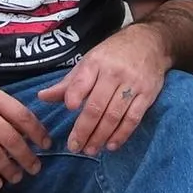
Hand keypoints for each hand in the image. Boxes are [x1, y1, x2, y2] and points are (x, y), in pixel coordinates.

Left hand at [37, 22, 168, 154]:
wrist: (150, 42)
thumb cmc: (113, 55)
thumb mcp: (89, 61)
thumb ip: (69, 83)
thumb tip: (42, 97)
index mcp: (96, 63)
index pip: (83, 81)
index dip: (75, 94)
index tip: (69, 109)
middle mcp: (114, 73)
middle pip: (97, 105)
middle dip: (84, 129)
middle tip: (75, 147)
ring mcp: (133, 85)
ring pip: (114, 115)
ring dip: (101, 136)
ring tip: (90, 150)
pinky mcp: (147, 95)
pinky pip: (133, 118)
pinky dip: (122, 134)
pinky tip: (111, 145)